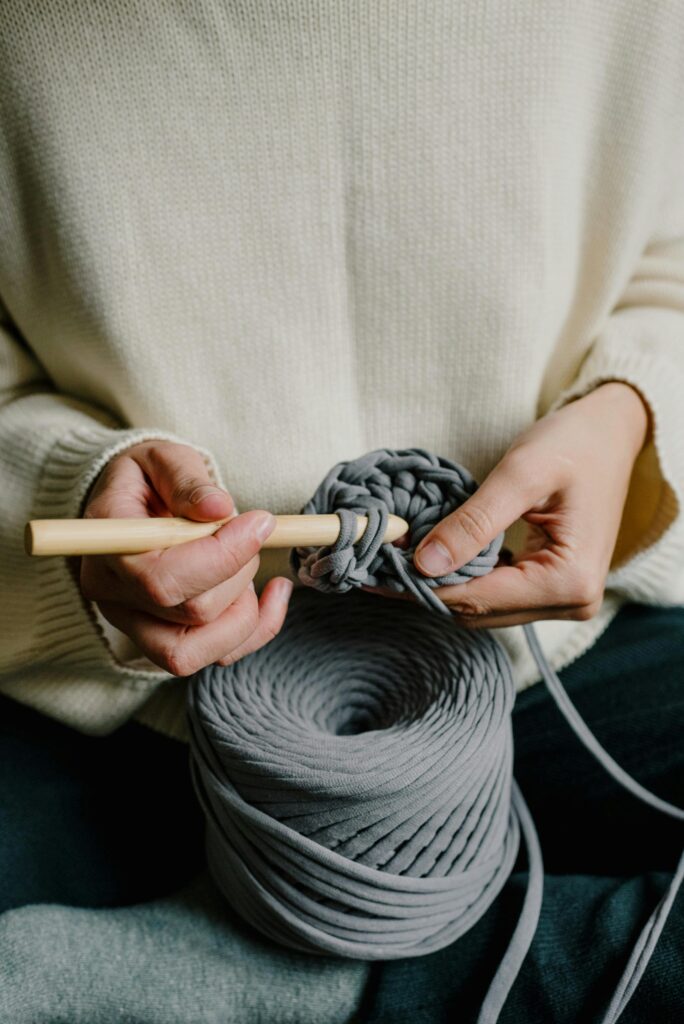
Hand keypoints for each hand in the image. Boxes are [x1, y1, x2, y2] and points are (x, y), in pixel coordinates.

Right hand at [79, 441, 292, 673]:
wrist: (133, 505)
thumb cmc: (148, 479)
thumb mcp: (163, 459)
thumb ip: (186, 479)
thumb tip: (219, 508)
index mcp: (108, 548)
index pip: (163, 580)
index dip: (222, 557)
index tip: (260, 523)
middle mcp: (115, 598)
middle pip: (192, 613)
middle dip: (239, 571)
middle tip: (248, 531)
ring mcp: (137, 627)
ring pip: (204, 650)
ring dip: (246, 607)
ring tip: (248, 562)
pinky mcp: (166, 642)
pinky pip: (219, 656)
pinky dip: (259, 627)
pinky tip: (274, 592)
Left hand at [366, 382, 648, 627]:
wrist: (611, 434)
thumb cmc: (574, 444)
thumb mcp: (521, 474)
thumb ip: (473, 522)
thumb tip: (423, 563)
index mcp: (569, 581)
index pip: (477, 597)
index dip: (418, 586)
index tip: (371, 568)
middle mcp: (571, 603)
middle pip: (477, 610)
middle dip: (423, 588)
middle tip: (369, 563)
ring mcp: (563, 600)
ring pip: (481, 607)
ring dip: (437, 585)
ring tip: (389, 559)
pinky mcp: (551, 588)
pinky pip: (494, 594)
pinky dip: (458, 578)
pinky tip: (426, 558)